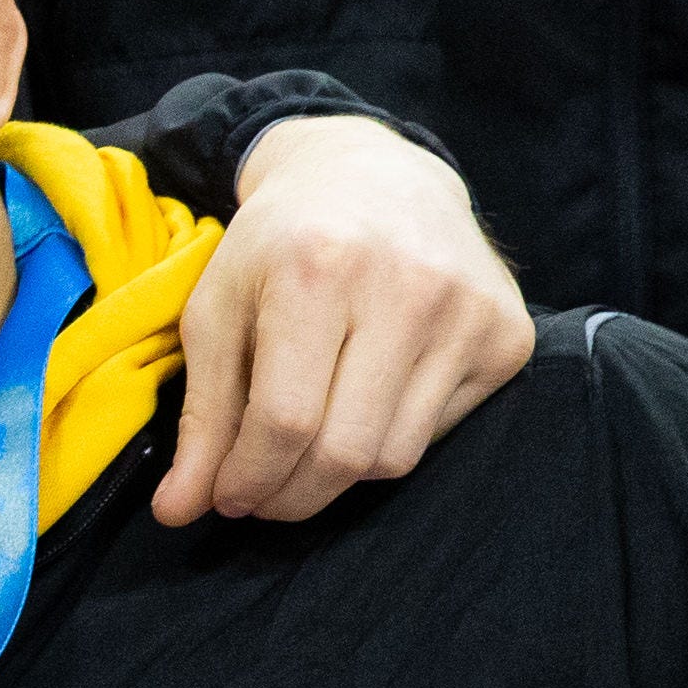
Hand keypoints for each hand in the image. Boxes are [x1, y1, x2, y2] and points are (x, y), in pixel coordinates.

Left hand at [154, 114, 535, 526]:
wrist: (377, 175)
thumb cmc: (281, 246)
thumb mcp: (218, 311)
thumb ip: (201, 415)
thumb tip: (179, 512)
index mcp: (320, 267)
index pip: (285, 420)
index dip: (248, 478)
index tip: (226, 498)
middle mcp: (408, 285)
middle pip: (345, 452)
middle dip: (290, 497)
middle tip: (258, 499)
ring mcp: (469, 312)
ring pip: (395, 458)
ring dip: (337, 480)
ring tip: (302, 456)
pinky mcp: (508, 336)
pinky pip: (436, 435)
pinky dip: (387, 443)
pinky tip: (361, 407)